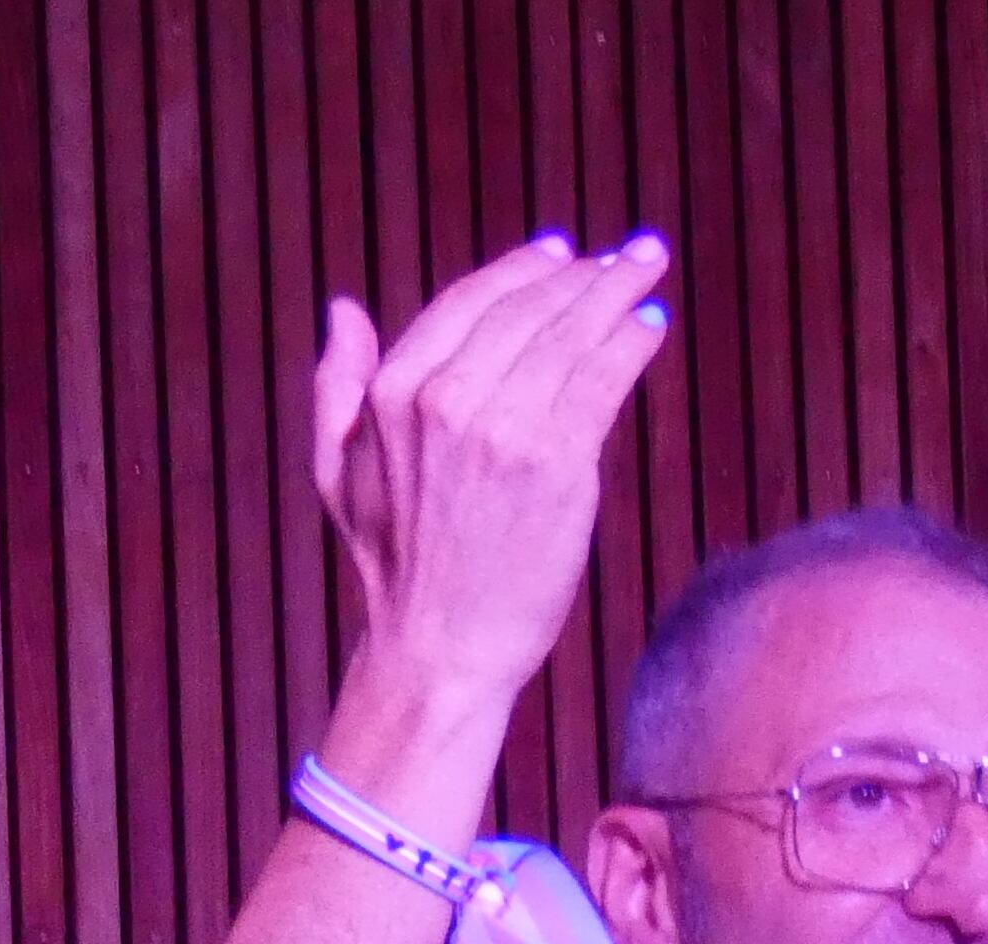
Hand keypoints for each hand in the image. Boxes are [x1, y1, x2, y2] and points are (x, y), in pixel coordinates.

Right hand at [312, 232, 673, 713]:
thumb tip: (345, 308)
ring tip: (646, 269)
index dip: (521, 272)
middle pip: (528, 310)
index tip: (560, 252)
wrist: (442, 648)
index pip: (469, 304)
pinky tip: (649, 327)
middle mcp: (445, 399)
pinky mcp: (558, 462)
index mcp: (392, 392)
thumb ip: (338, 386)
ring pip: (572, 335)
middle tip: (626, 255)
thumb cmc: (395, 565)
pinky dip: (632, 344)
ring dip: (617, 294)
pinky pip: (603, 379)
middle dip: (584, 274)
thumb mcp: (339, 471)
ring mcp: (504, 427)